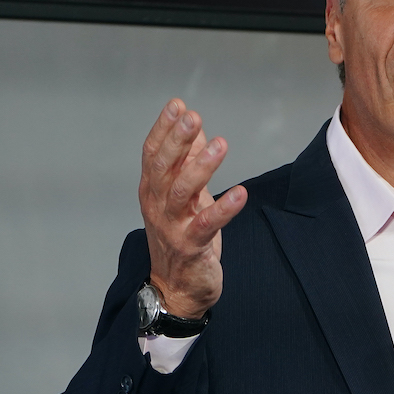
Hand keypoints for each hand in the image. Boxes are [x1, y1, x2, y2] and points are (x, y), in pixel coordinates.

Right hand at [139, 99, 247, 318]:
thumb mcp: (185, 196)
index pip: (152, 154)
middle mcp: (157, 206)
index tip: (177, 105)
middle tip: (193, 117)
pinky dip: (224, 208)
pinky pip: (207, 224)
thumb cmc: (182, 237)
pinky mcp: (191, 247)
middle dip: (177, 140)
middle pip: (163, 168)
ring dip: (201, 167)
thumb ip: (187, 163)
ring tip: (220, 144)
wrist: (177, 288)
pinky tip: (241, 194)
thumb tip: (194, 129)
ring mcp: (172, 227)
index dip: (163, 129)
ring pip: (182, 192)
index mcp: (153, 191)